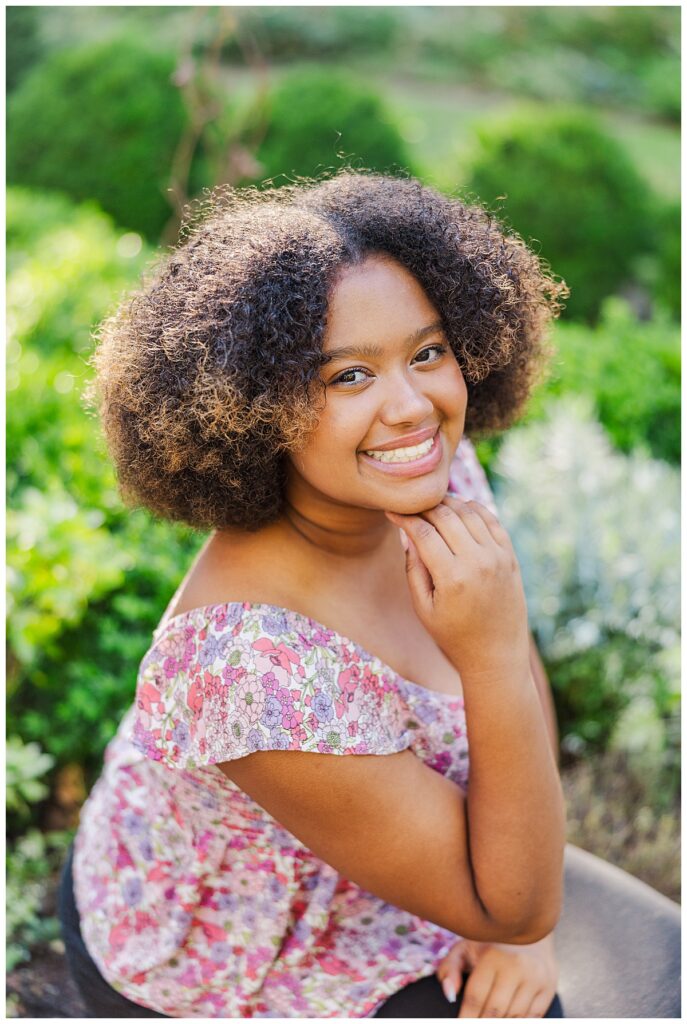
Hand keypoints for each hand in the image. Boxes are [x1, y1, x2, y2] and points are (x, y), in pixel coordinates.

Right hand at [386, 496, 529, 677]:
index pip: (423, 532)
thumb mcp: (424, 608)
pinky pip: (492, 520)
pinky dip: (474, 509)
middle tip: (410, 505)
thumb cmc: (453, 636)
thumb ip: (414, 569)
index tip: (392, 512)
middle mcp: (478, 562)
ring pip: (470, 512)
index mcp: (453, 577)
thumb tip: (409, 534)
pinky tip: (459, 509)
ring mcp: (498, 557)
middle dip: (424, 506)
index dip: (405, 518)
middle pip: (446, 516)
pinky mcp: (510, 557)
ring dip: (449, 503)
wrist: (496, 654)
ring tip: (431, 505)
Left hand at [436, 933, 558, 1017]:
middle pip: (495, 1010)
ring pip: (514, 1017)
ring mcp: (536, 978)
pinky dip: (517, 1023)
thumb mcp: (466, 948)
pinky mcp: (548, 988)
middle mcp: (517, 967)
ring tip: (488, 1020)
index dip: (466, 1017)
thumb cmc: (489, 943)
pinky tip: (505, 1020)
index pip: (476, 996)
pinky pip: (532, 1018)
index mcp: (494, 955)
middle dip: (482, 1022)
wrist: (528, 928)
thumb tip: (449, 994)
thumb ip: (450, 969)